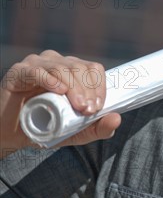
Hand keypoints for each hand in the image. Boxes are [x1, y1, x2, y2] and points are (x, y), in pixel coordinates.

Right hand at [0, 50, 120, 158]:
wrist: (8, 135)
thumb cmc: (43, 127)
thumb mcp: (75, 132)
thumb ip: (97, 128)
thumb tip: (117, 118)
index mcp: (72, 71)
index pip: (93, 69)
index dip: (100, 86)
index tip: (98, 108)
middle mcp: (56, 62)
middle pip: (80, 68)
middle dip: (88, 90)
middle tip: (88, 111)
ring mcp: (37, 64)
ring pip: (62, 68)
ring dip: (74, 87)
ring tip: (78, 107)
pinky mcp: (20, 72)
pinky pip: (37, 70)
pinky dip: (50, 79)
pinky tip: (58, 91)